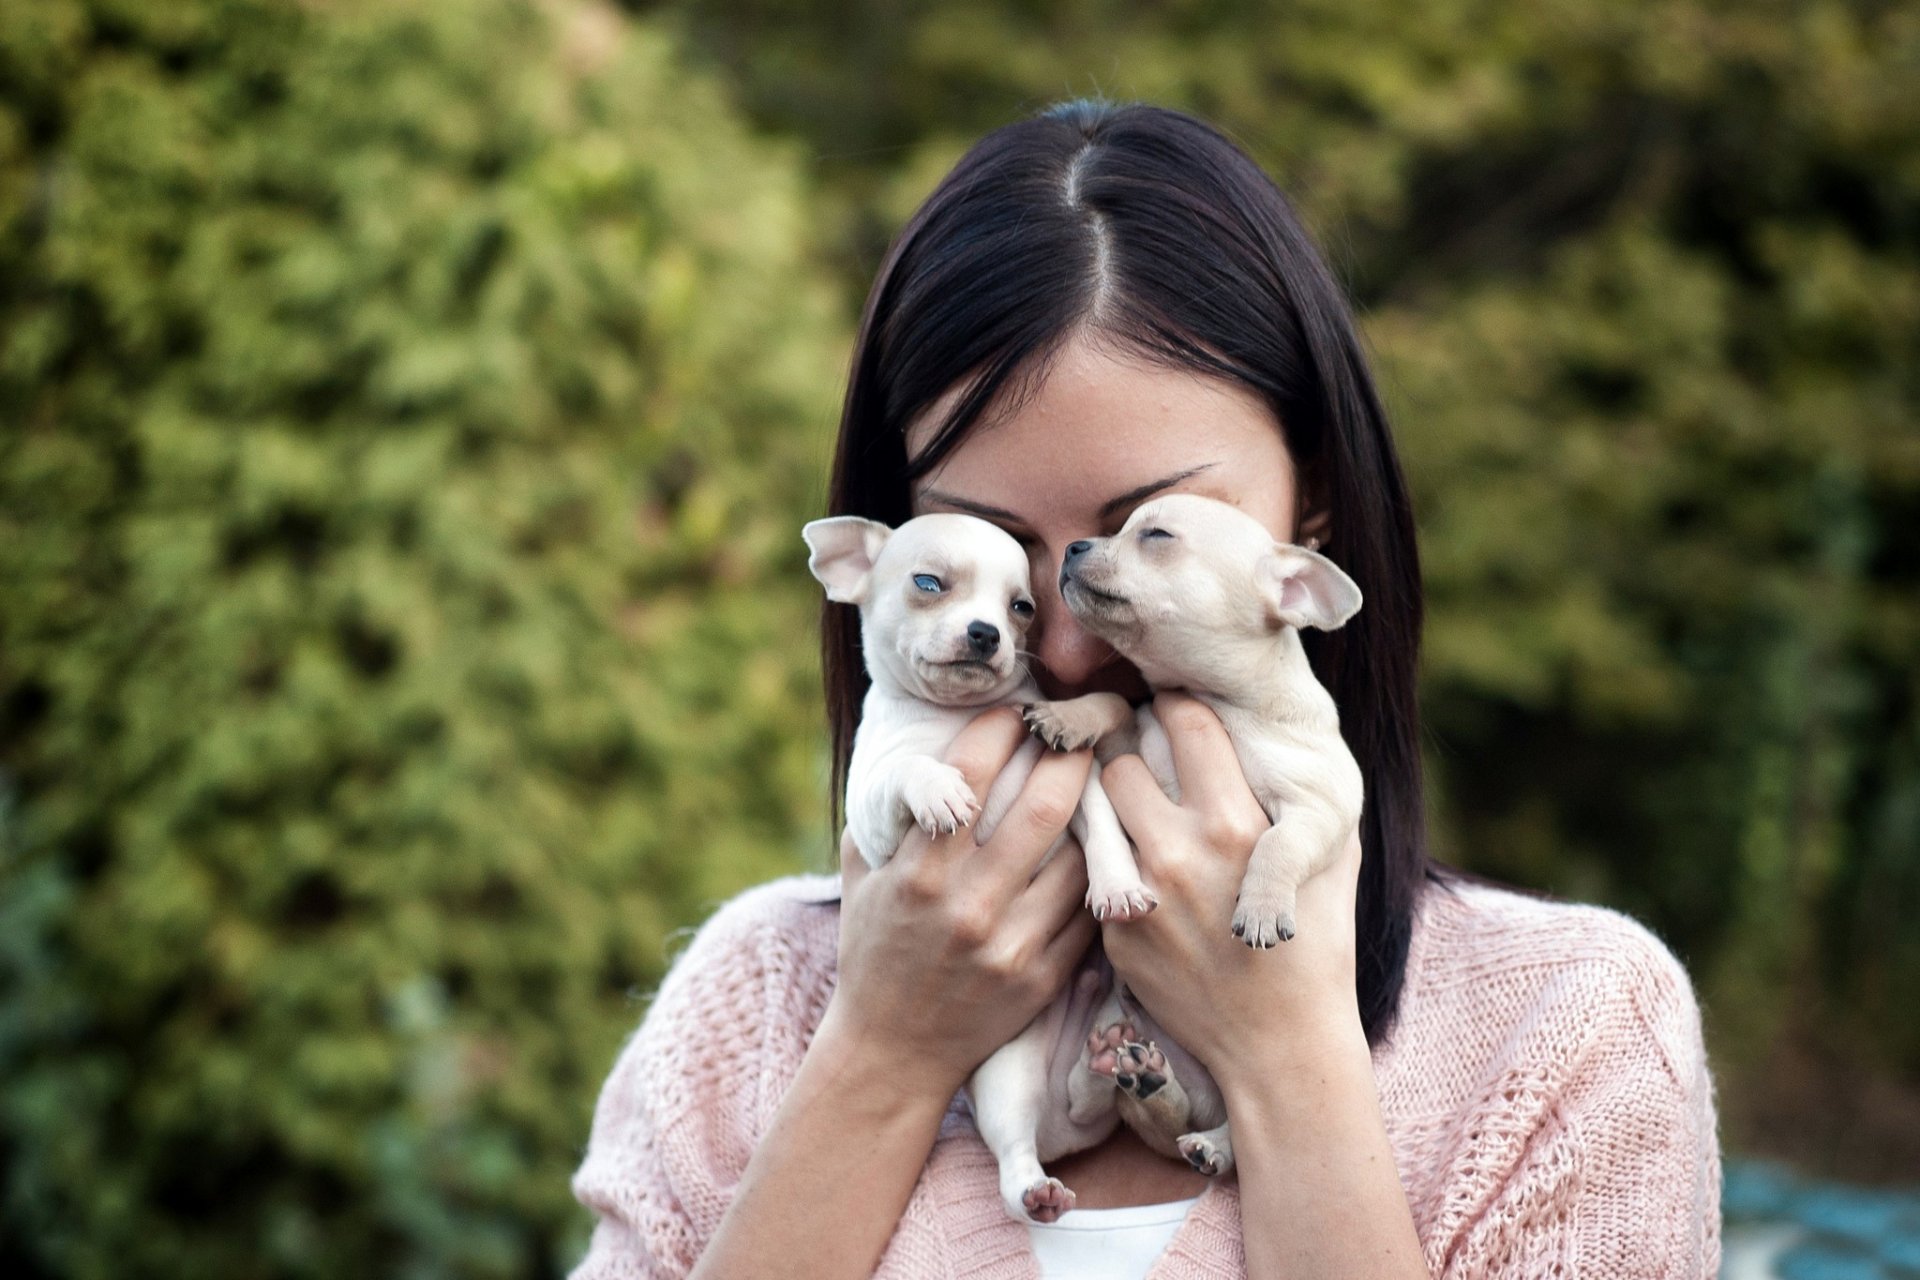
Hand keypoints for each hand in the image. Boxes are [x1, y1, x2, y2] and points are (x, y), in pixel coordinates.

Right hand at [829, 707, 1097, 1098]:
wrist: (894, 1053)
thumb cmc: (874, 949)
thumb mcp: (862, 875)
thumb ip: (888, 812)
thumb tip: (916, 740)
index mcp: (918, 873)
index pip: (970, 775)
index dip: (1001, 728)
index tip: (1019, 708)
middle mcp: (967, 906)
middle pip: (1044, 807)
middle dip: (1071, 754)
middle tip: (1084, 727)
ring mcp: (1011, 945)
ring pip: (1079, 856)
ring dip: (1093, 812)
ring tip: (1102, 781)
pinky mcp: (1044, 978)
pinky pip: (1088, 910)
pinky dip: (1098, 873)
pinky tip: (1102, 847)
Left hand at [1098, 693, 1362, 1084]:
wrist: (1281, 1044)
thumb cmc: (1318, 945)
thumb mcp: (1331, 857)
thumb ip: (1300, 792)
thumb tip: (1278, 731)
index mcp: (1237, 822)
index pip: (1184, 719)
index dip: (1176, 704)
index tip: (1173, 706)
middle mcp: (1180, 851)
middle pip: (1120, 754)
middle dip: (1126, 743)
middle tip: (1134, 745)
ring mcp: (1139, 893)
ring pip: (1093, 805)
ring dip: (1106, 794)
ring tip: (1122, 794)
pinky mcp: (1112, 931)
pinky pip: (1093, 863)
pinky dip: (1106, 850)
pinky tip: (1125, 853)